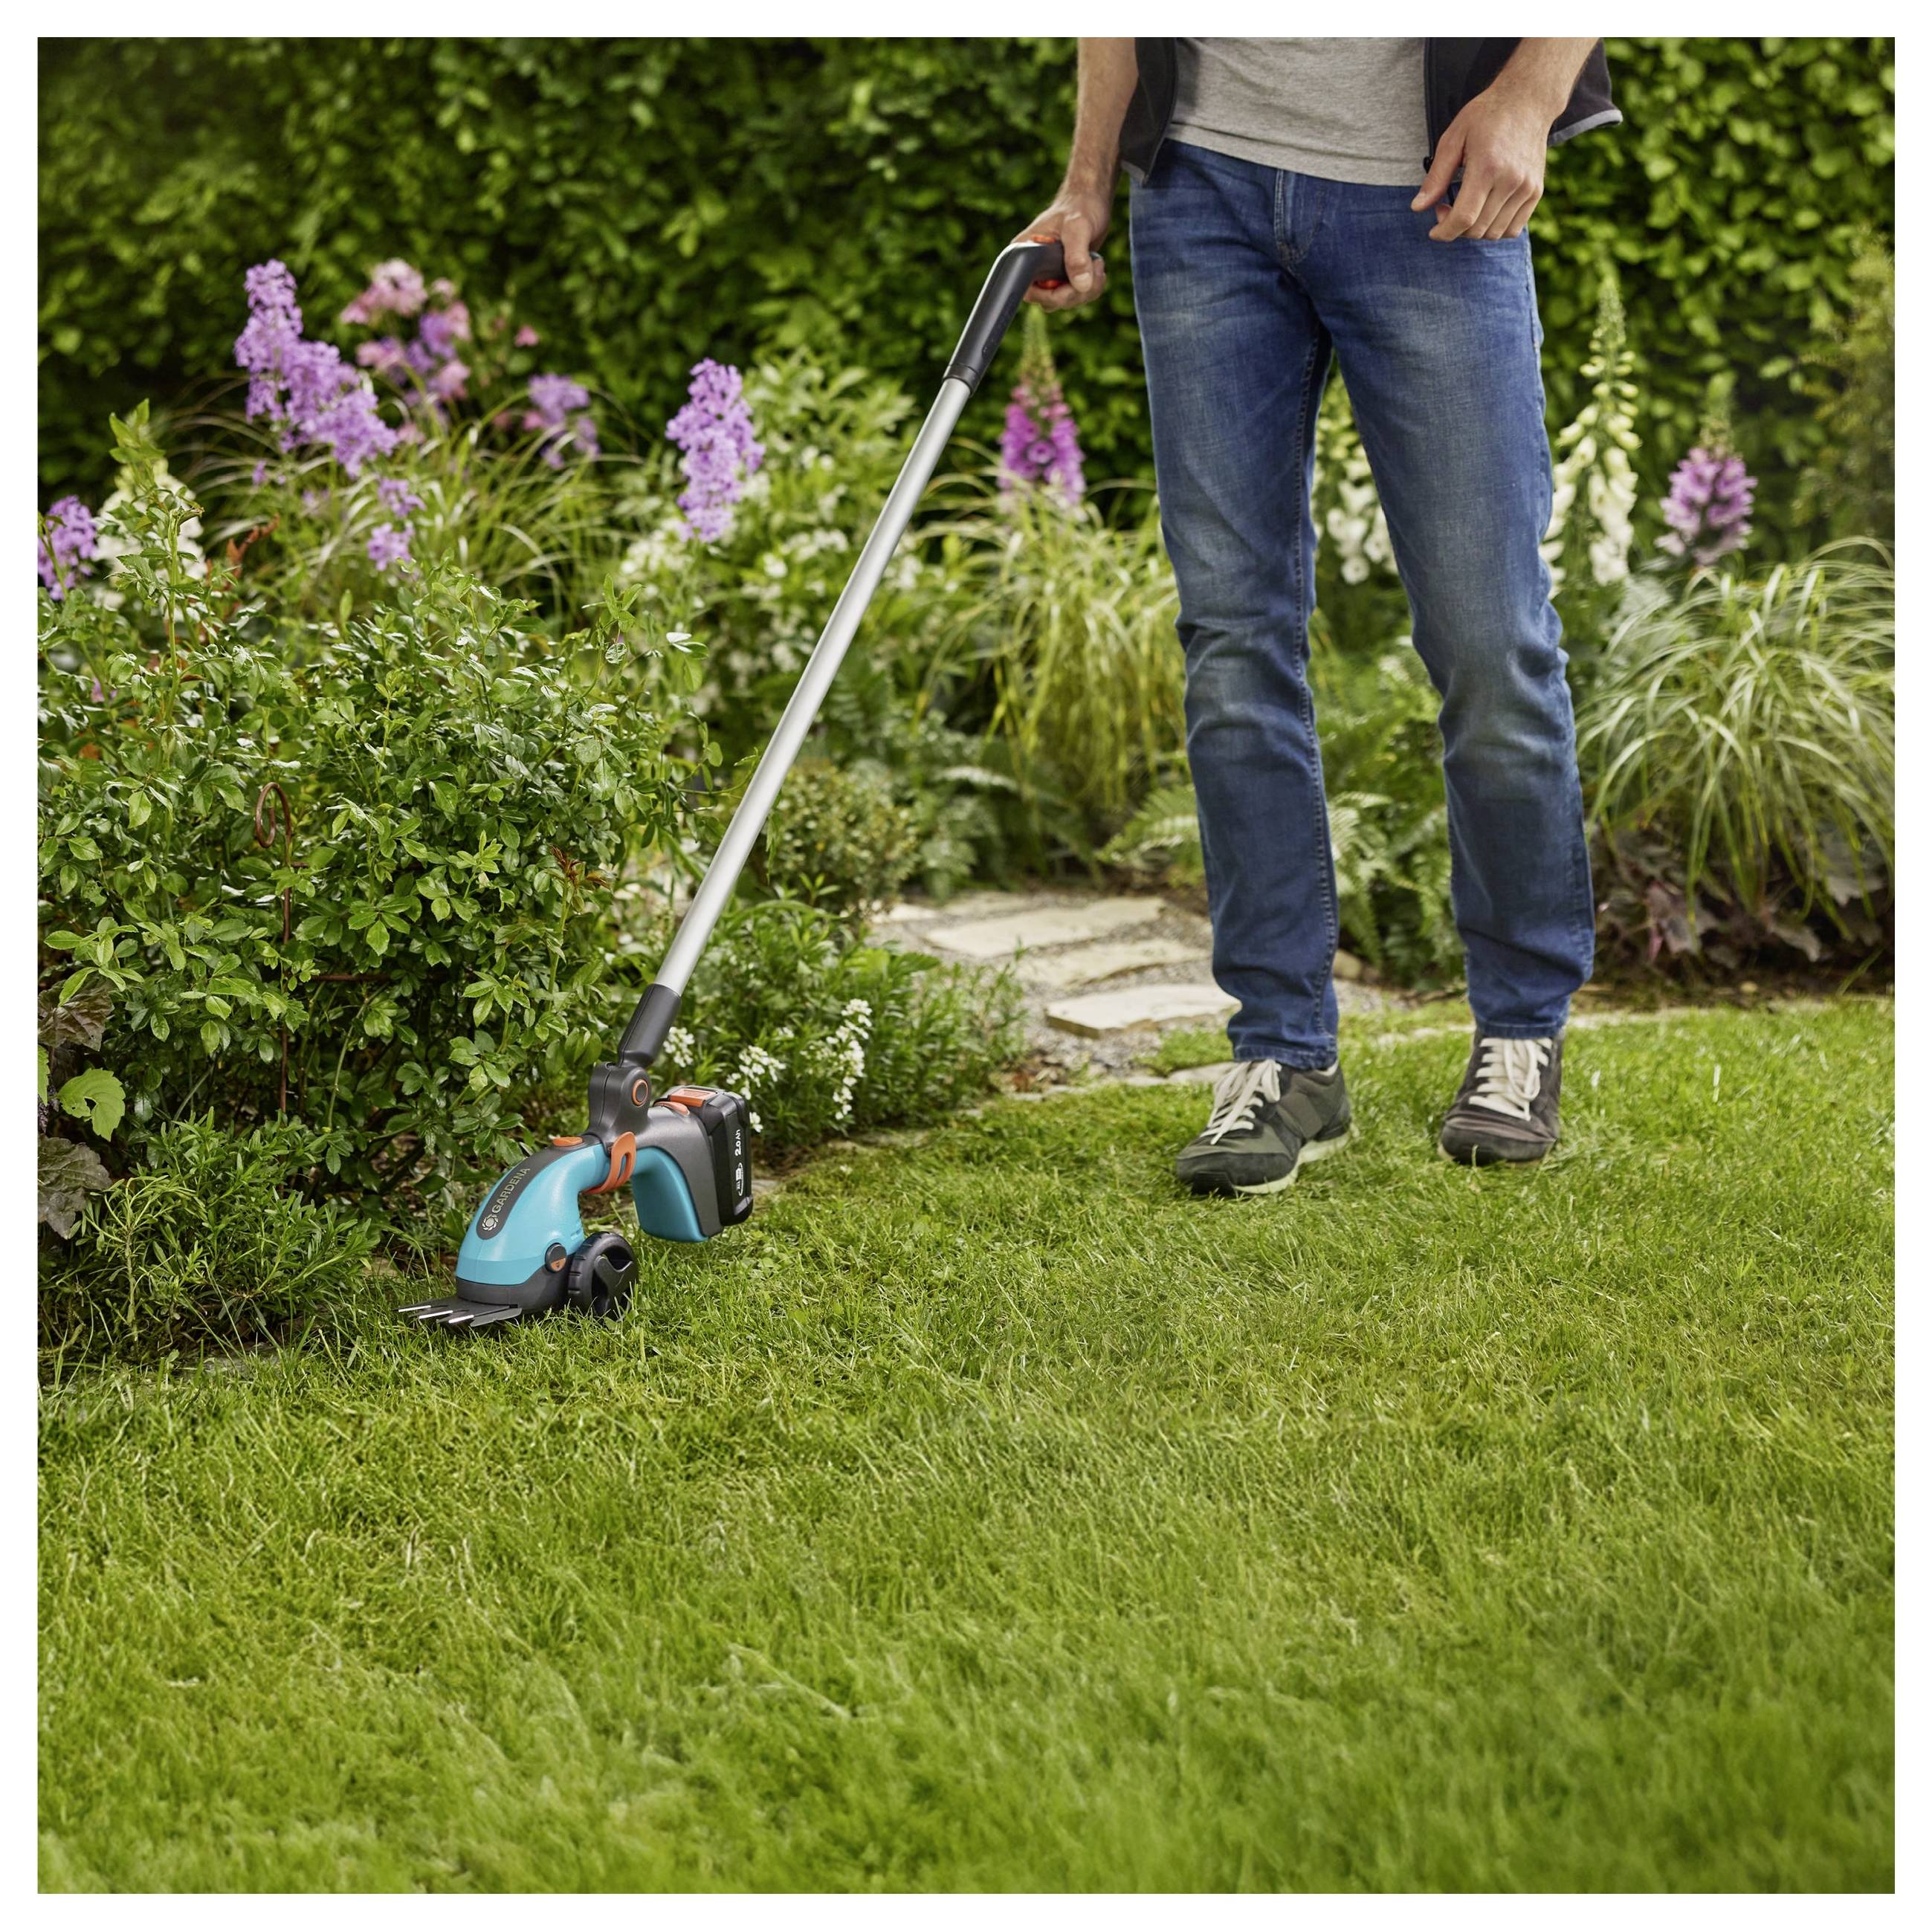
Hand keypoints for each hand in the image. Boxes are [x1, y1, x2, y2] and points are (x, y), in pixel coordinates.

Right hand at [1018, 183, 1111, 307]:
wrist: (1092, 199)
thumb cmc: (1080, 206)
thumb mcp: (1077, 227)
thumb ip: (1077, 256)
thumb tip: (1081, 285)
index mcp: (1024, 253)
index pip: (1030, 291)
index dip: (1052, 295)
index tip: (1073, 281)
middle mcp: (1033, 268)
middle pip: (1050, 301)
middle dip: (1075, 292)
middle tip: (1095, 268)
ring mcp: (1049, 274)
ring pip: (1065, 300)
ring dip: (1086, 290)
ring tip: (1098, 264)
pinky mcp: (1063, 276)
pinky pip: (1075, 295)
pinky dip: (1090, 288)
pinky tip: (1097, 267)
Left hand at [1409, 84, 1551, 241]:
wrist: (1527, 100)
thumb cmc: (1486, 116)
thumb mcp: (1453, 139)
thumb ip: (1436, 177)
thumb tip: (1417, 208)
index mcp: (1487, 167)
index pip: (1464, 218)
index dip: (1444, 231)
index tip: (1434, 230)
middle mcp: (1511, 180)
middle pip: (1477, 229)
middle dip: (1455, 229)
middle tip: (1445, 209)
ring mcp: (1527, 187)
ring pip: (1494, 233)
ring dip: (1474, 231)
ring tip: (1465, 208)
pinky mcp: (1536, 191)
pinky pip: (1513, 229)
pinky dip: (1494, 230)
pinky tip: (1484, 212)